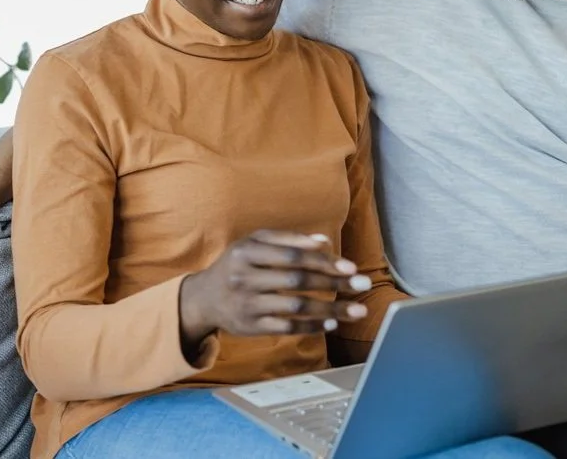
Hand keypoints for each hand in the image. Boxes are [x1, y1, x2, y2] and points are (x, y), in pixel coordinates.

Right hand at [179, 230, 372, 348]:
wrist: (204, 297)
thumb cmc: (238, 264)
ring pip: (295, 307)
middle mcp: (245, 278)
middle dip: (334, 283)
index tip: (350, 267)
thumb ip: (288, 239)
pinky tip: (332, 323)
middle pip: (297, 281)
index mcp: (247, 251)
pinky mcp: (251, 327)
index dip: (323, 261)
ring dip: (330, 309)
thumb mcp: (254, 243)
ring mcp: (247, 305)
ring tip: (356, 310)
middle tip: (363, 285)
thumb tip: (323, 242)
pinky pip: (287, 327)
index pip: (293, 256)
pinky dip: (311, 326)